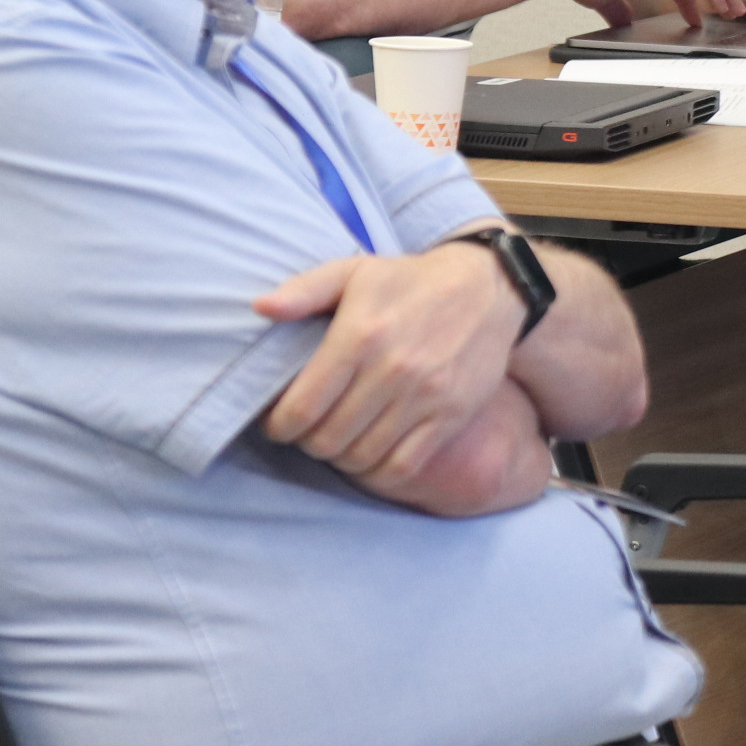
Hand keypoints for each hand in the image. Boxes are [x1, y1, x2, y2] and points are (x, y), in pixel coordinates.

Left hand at [253, 242, 526, 479]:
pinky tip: (367, 457)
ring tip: (334, 443)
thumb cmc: (407, 281)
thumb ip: (304, 290)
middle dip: (306, 443)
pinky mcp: (450, 416)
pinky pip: (403, 466)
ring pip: (363, 456)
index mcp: (359, 335)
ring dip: (339, 459)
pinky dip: (377, 473)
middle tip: (304, 433)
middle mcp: (391, 369)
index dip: (279, 426)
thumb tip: (260, 308)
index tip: (276, 424)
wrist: (485, 289)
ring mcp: (425, 397)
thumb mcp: (352, 271)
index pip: (303, 406)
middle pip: (329, 438)